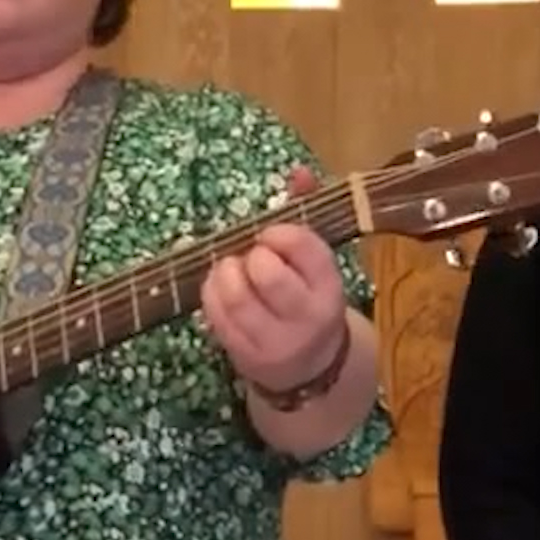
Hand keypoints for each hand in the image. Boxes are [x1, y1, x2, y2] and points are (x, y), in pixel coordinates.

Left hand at [197, 165, 348, 390]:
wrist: (310, 369)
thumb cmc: (309, 298)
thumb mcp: (316, 263)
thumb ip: (307, 212)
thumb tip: (299, 171)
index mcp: (329, 287)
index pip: (306, 249)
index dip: (280, 233)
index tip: (269, 234)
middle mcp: (308, 317)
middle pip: (269, 275)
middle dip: (252, 256)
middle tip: (252, 255)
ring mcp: (276, 341)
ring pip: (238, 298)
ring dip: (225, 273)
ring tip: (231, 268)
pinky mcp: (246, 356)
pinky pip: (217, 318)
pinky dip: (210, 294)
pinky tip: (219, 287)